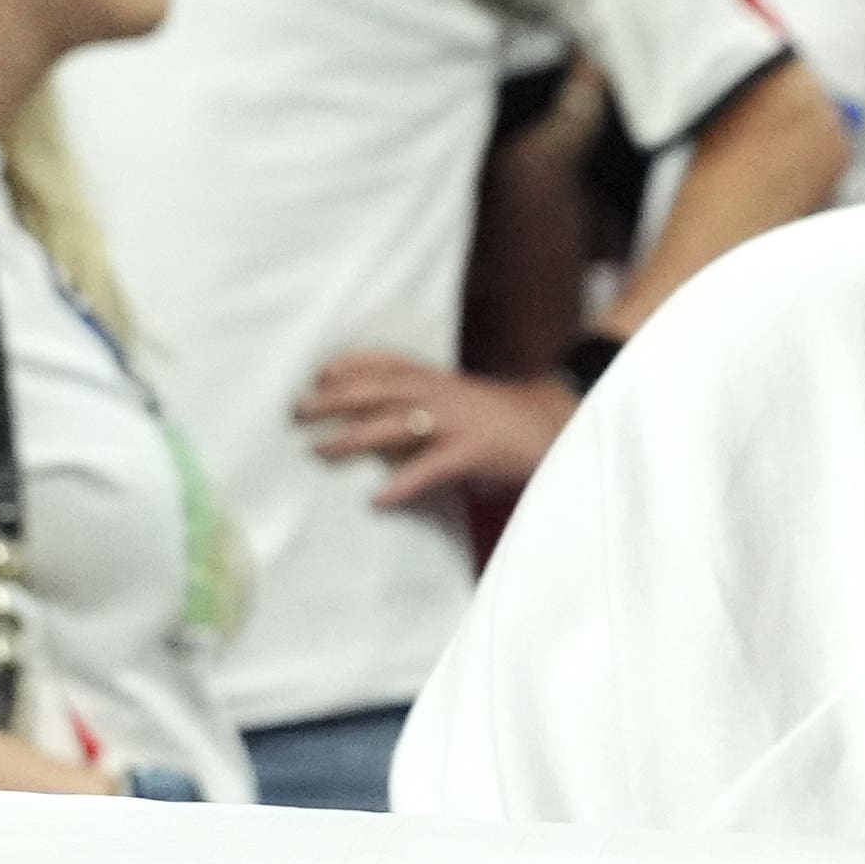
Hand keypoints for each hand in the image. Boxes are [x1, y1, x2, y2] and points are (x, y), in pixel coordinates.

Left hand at [299, 352, 572, 512]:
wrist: (567, 422)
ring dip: (353, 435)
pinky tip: (379, 499)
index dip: (350, 365)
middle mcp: (443, 393)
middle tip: (297, 412)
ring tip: (319, 451)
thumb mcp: (466, 405)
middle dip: (334, 398)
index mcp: (442, 380)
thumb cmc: (511, 420)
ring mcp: (458, 421)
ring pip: (394, 422)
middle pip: (377, 388)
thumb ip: (428, 415)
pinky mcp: (476, 450)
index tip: (317, 373)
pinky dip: (403, 483)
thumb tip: (386, 442)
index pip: (387, 363)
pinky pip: (432, 467)